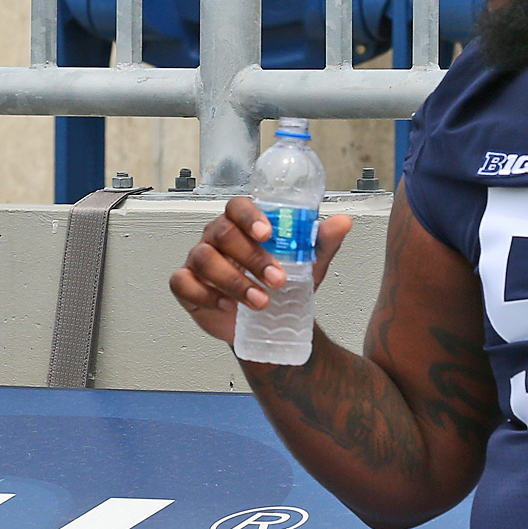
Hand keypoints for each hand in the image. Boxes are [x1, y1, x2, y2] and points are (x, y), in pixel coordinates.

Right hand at [169, 196, 356, 344]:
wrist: (269, 322)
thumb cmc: (282, 285)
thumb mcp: (307, 264)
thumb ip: (322, 242)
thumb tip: (343, 222)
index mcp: (242, 223)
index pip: (237, 206)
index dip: (249, 216)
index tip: (267, 232)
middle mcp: (217, 236)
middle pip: (223, 234)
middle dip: (252, 258)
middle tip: (277, 280)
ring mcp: (199, 259)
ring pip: (204, 258)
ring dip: (233, 281)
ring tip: (260, 301)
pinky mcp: (186, 285)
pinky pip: (184, 282)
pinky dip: (206, 294)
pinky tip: (228, 306)